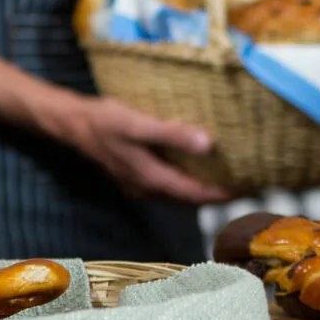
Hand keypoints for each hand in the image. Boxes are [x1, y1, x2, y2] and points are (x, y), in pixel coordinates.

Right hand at [45, 93, 231, 203]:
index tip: (249, 190)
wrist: (70, 123)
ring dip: (200, 187)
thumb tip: (209, 145)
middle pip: (188, 198)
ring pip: (177, 193)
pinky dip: (184, 178)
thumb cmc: (104, 121)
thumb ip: (174, 135)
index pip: (196, 195)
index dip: (223, 194)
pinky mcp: (133, 174)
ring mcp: (138, 184)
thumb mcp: (140, 124)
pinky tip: (192, 163)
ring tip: (224, 175)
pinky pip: (166, 183)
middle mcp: (146, 189)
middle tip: (243, 183)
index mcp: (152, 179)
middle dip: (215, 194)